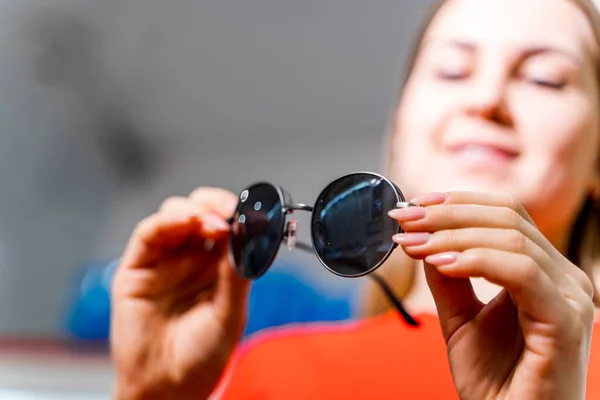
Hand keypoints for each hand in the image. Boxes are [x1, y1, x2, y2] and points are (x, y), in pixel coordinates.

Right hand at [111, 188, 249, 399]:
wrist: (167, 386)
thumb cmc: (201, 355)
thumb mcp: (230, 314)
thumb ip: (236, 275)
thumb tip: (246, 236)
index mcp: (218, 266)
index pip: (227, 226)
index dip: (236, 213)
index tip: (248, 211)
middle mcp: (191, 258)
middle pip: (201, 211)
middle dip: (215, 204)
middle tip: (228, 210)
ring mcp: (164, 260)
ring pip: (175, 215)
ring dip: (193, 210)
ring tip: (211, 222)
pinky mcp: (137, 267)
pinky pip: (148, 234)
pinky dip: (166, 221)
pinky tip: (184, 222)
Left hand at [389, 192, 594, 399]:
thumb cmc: (493, 380)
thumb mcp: (460, 318)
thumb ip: (447, 277)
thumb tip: (423, 236)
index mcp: (542, 271)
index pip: (505, 213)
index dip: (457, 201)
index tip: (411, 205)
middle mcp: (563, 277)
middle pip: (507, 216)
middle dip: (446, 213)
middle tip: (403, 220)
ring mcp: (569, 296)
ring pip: (512, 238)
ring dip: (452, 234)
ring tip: (412, 243)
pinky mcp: (566, 320)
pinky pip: (521, 271)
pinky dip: (475, 260)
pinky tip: (441, 264)